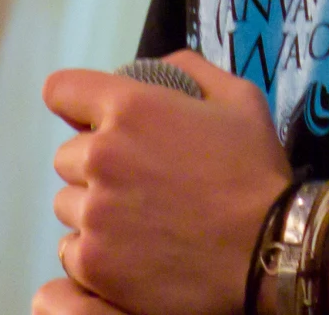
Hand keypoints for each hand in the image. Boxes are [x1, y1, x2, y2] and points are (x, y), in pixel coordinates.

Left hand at [42, 50, 291, 314]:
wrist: (267, 249)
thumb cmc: (255, 172)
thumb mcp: (239, 99)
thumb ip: (190, 69)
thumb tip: (159, 65)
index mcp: (129, 109)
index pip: (61, 90)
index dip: (75, 103)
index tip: (90, 120)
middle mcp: (100, 156)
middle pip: (66, 155)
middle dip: (93, 163)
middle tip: (136, 180)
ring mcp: (93, 213)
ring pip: (67, 204)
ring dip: (93, 208)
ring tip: (137, 219)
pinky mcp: (92, 262)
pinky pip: (72, 248)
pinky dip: (96, 250)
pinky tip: (132, 251)